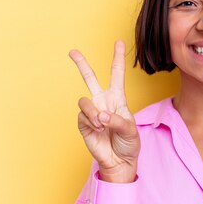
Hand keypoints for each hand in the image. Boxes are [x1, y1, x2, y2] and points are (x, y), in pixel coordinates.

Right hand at [69, 40, 139, 182]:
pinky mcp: (83, 124)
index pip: (117, 74)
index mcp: (118, 99)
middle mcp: (103, 102)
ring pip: (84, 101)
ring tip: (102, 124)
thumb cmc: (129, 144)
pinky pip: (82, 116)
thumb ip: (116, 119)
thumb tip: (100, 115)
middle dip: (81, 64)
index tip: (118, 42)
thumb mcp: (130, 130)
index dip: (117, 58)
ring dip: (94, 112)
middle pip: (90, 78)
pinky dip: (91, 122)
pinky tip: (98, 130)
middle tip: (72, 51)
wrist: (120, 161)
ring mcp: (92, 112)